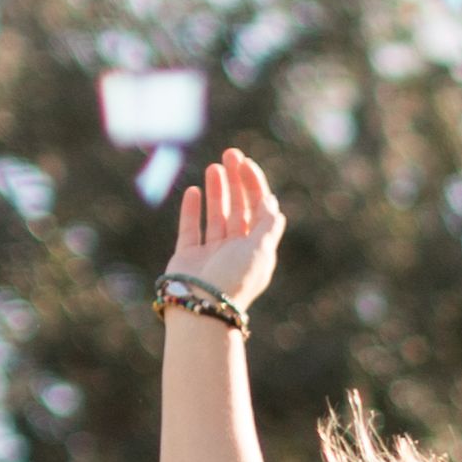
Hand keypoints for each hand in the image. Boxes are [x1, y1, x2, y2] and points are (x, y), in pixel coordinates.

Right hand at [167, 151, 285, 309]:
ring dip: (216, 190)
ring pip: (216, 214)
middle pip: (239, 208)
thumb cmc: (233, 279)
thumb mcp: (259, 250)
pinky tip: (193, 190)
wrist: (201, 306)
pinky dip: (192, 209)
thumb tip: (271, 202)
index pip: (259, 209)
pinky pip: (191, 228)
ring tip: (214, 167)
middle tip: (229, 155)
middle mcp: (236, 249)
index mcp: (257, 248)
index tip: (245, 163)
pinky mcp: (189, 255)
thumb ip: (267, 224)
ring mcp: (212, 252)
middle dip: (236, 182)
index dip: (255, 185)